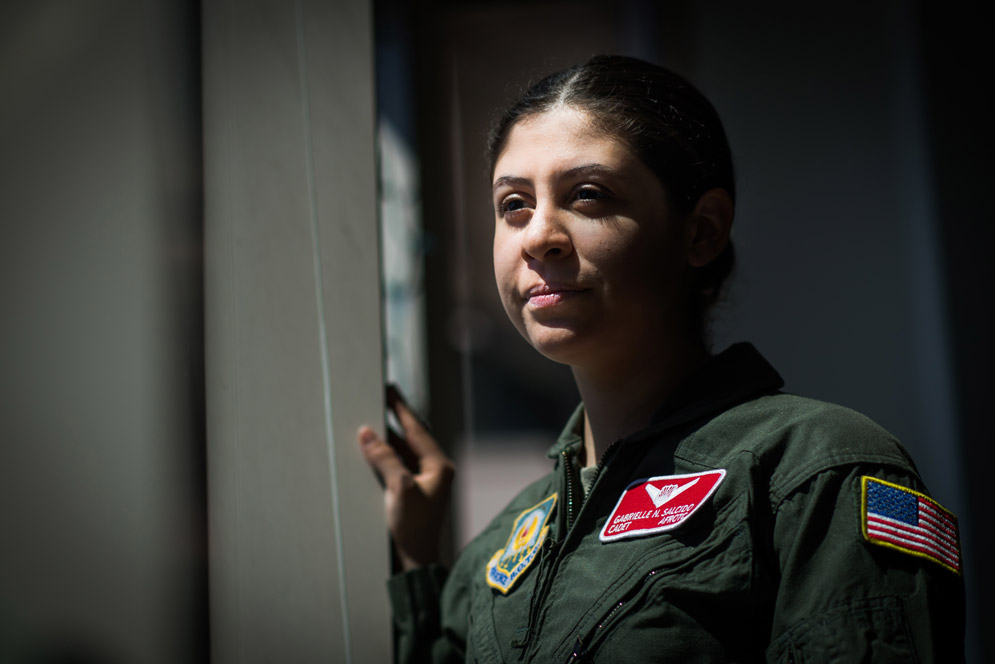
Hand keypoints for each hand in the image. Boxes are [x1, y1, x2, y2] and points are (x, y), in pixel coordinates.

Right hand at [357, 386, 454, 570]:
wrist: (416, 561)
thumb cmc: (413, 528)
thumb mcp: (398, 488)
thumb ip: (384, 458)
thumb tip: (367, 433)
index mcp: (439, 466)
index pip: (417, 429)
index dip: (401, 408)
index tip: (389, 388)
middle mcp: (435, 470)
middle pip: (410, 438)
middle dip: (392, 420)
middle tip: (375, 399)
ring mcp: (425, 481)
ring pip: (402, 452)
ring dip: (385, 440)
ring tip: (366, 421)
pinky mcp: (413, 491)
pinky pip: (398, 466)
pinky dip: (384, 457)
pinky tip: (369, 450)